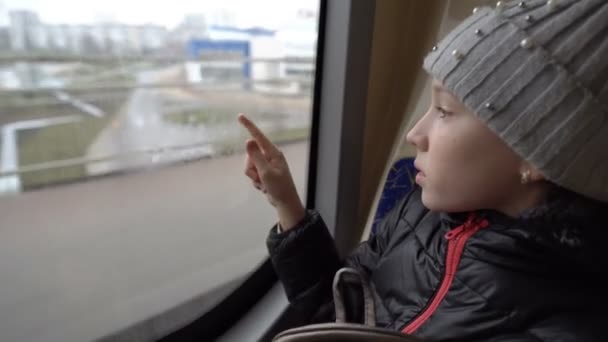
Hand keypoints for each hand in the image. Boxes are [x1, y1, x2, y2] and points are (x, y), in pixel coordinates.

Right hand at [238, 113, 305, 229]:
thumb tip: (248, 140)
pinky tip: (264, 187)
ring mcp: (266, 164)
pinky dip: (256, 181)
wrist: (284, 202)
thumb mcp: (266, 172)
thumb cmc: (279, 187)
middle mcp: (270, 156)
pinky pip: (252, 173)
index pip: (258, 136)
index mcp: (273, 153)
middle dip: (251, 168)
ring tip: (264, 184)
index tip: (240, 116)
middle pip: (249, 155)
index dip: (248, 126)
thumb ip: (255, 156)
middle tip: (261, 178)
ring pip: (249, 165)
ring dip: (253, 177)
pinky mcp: (264, 171)